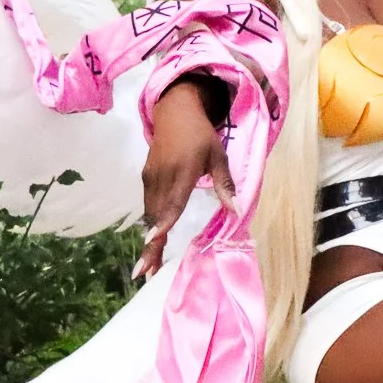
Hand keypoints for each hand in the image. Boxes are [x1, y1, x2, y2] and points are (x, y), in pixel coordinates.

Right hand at [134, 78, 236, 279]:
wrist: (174, 110)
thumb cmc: (201, 134)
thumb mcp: (218, 155)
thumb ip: (224, 184)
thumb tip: (236, 210)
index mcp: (182, 171)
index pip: (172, 201)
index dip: (163, 222)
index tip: (153, 240)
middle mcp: (162, 176)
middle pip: (156, 216)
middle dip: (150, 245)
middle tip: (146, 273)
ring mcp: (151, 177)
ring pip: (150, 213)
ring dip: (149, 239)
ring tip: (148, 266)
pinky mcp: (146, 177)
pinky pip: (148, 205)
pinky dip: (150, 224)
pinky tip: (153, 242)